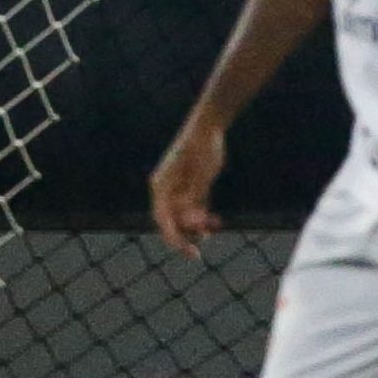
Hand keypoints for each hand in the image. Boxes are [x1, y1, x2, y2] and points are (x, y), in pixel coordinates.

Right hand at [150, 118, 226, 257]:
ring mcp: (179, 190)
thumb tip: (191, 215)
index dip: (175, 238)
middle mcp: (167, 190)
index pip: (163, 220)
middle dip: (188, 232)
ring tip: (213, 226)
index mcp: (162, 186)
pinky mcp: (192, 189)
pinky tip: (215, 222)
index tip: (188, 250)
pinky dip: (203, 219)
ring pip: (184, 218)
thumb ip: (195, 193)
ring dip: (197, 227)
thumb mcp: (201, 171)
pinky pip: (195, 211)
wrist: (208, 127)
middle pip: (172, 222)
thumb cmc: (202, 146)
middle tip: (206, 236)